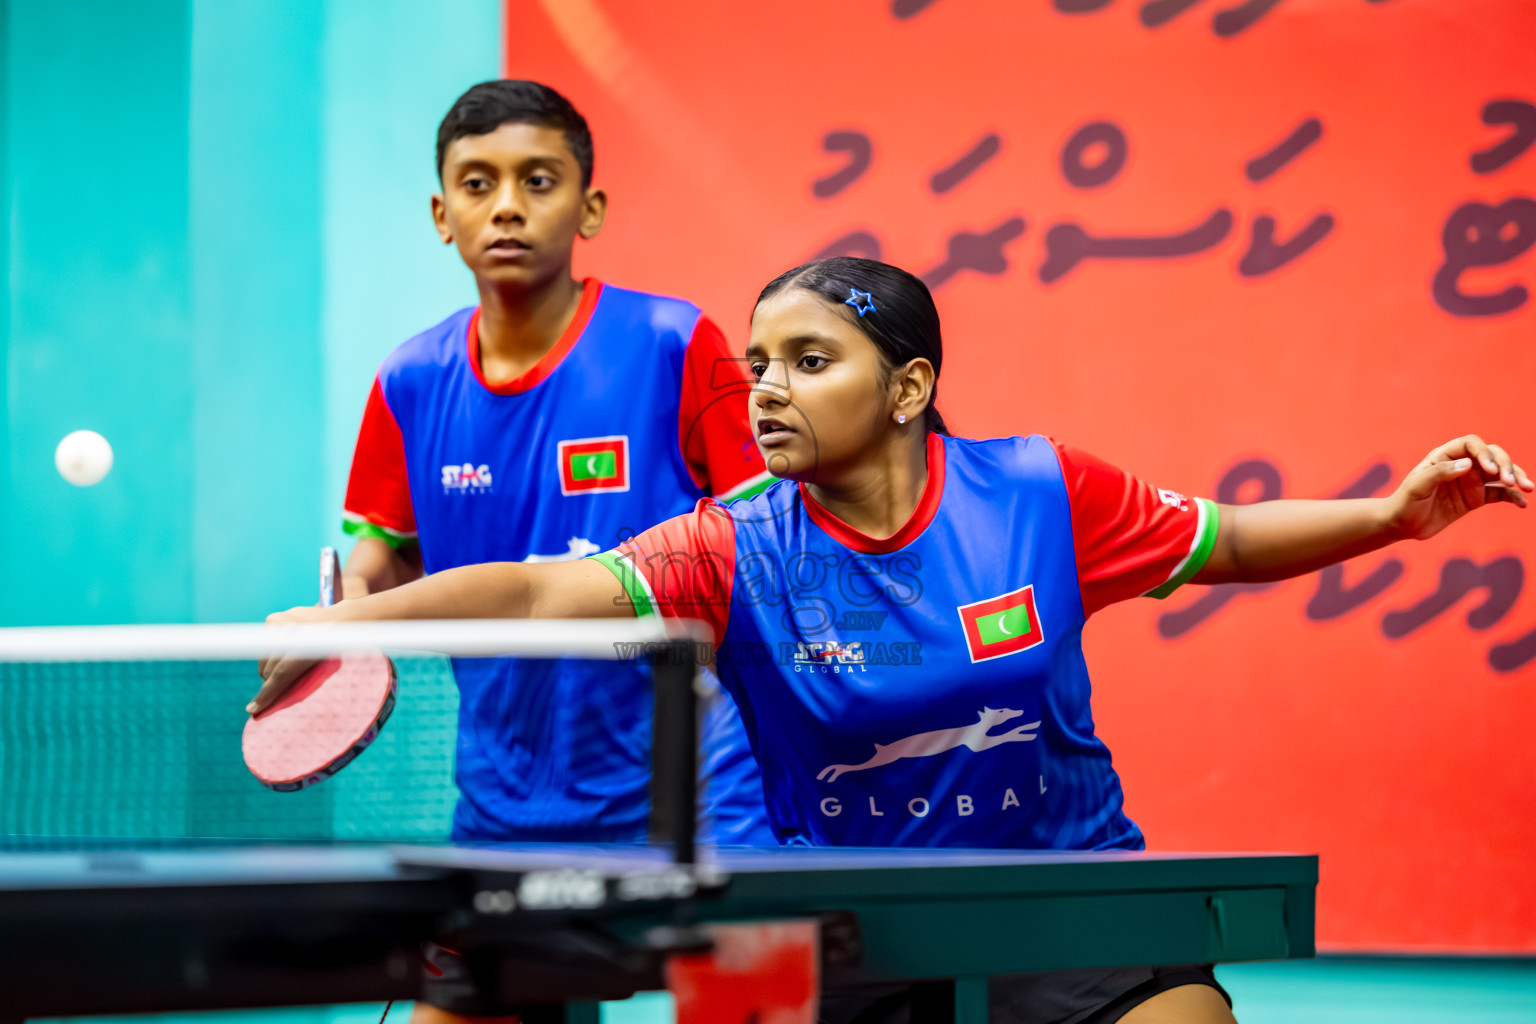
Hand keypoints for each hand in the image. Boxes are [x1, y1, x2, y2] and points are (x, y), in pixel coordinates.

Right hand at [248, 605, 331, 715]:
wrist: (342, 620)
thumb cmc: (335, 651)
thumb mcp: (324, 669)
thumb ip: (301, 681)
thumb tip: (277, 699)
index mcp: (310, 648)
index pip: (281, 674)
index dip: (267, 694)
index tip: (253, 710)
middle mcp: (293, 632)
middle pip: (269, 668)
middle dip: (270, 683)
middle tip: (274, 691)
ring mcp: (280, 624)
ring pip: (264, 659)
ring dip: (271, 667)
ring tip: (290, 663)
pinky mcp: (273, 620)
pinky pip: (266, 645)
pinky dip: (274, 651)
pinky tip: (289, 648)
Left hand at [1388, 434, 1532, 540]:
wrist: (1402, 525)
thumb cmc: (1405, 502)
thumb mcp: (1417, 487)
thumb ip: (1440, 473)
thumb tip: (1468, 464)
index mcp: (1444, 456)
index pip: (1471, 444)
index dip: (1484, 453)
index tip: (1490, 469)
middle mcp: (1461, 465)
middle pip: (1491, 455)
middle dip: (1505, 465)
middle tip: (1510, 481)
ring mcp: (1471, 481)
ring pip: (1500, 473)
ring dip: (1515, 477)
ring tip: (1527, 489)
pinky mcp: (1476, 498)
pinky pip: (1499, 494)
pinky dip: (1512, 496)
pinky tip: (1522, 503)